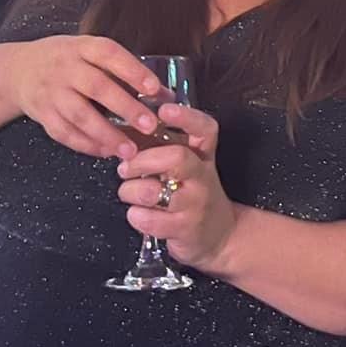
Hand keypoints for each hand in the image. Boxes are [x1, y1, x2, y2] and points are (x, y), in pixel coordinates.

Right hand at [4, 36, 164, 159]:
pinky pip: (64, 133)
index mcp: (81, 47)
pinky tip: (106, 152)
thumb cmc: (65, 61)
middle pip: (96, 87)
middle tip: (149, 125)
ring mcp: (50, 92)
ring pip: (79, 115)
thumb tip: (164, 94)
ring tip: (129, 150)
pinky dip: (86, 145)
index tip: (155, 88)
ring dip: (106, 134)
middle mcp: (64, 67)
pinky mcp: (42, 114)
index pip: (109, 54)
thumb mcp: (87, 52)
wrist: (17, 70)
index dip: (132, 70)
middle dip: (125, 108)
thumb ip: (121, 70)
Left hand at [116, 102, 238, 269]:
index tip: (164, 110)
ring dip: (130, 191)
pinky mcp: (184, 228)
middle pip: (176, 158)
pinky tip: (140, 214)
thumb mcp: (185, 167)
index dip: (185, 117)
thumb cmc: (192, 195)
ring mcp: (194, 204)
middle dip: (142, 160)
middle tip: (126, 167)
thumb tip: (126, 125)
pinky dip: (135, 216)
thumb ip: (160, 146)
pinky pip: (147, 219)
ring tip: (130, 192)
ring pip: (153, 192)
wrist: (219, 236)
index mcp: (202, 155)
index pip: (204, 129)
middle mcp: (202, 177)